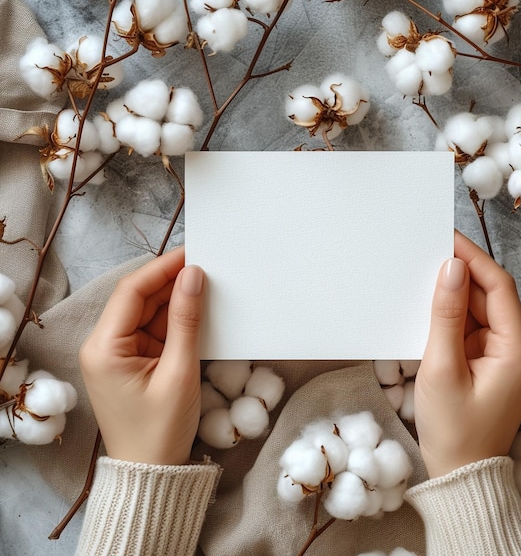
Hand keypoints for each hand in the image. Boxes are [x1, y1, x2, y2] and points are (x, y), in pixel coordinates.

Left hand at [80, 246, 204, 464]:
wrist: (152, 475)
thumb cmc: (161, 430)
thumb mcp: (180, 372)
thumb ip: (187, 321)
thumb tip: (194, 276)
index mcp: (104, 347)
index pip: (132, 292)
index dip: (163, 268)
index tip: (193, 253)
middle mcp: (104, 345)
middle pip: (140, 300)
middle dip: (172, 283)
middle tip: (208, 268)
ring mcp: (118, 354)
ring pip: (150, 313)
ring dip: (176, 301)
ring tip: (208, 287)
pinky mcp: (133, 362)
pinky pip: (155, 331)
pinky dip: (176, 322)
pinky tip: (198, 312)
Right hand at [414, 231, 520, 477]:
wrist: (459, 473)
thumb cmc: (453, 429)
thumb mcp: (442, 368)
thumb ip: (446, 315)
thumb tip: (451, 268)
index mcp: (518, 349)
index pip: (499, 287)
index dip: (473, 258)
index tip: (445, 237)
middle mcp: (518, 347)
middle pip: (490, 296)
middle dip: (459, 275)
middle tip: (425, 253)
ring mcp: (504, 356)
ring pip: (479, 311)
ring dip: (453, 297)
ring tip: (420, 278)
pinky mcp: (488, 363)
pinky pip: (471, 329)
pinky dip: (451, 318)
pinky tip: (428, 309)